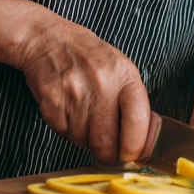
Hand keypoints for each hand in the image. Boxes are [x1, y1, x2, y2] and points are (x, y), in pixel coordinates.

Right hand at [16, 12, 150, 163]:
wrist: (47, 38)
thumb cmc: (87, 55)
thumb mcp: (119, 68)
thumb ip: (133, 101)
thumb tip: (146, 139)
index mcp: (124, 74)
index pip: (138, 121)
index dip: (135, 147)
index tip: (131, 154)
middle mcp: (101, 82)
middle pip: (107, 140)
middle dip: (107, 152)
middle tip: (106, 148)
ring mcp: (74, 91)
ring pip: (83, 140)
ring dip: (84, 138)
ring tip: (83, 115)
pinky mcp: (51, 100)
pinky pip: (62, 133)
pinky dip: (66, 129)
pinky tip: (67, 110)